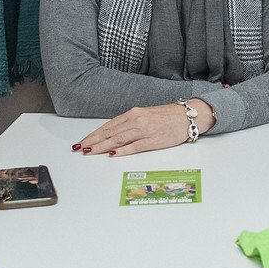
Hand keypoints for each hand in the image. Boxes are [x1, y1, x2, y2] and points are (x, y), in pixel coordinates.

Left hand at [72, 101, 209, 156]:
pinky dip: (121, 150)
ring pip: (118, 139)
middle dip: (93, 141)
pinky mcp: (153, 140)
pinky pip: (134, 146)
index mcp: (134, 113)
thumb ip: (130, 124)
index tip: (83, 141)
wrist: (189, 116)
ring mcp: (145, 130)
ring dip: (102, 146)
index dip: (94, 134)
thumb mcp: (146, 116)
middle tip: (79, 148)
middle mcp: (137, 120)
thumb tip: (113, 136)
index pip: (109, 125)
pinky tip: (111, 154)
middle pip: (110, 132)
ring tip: (90, 152)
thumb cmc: (168, 117)